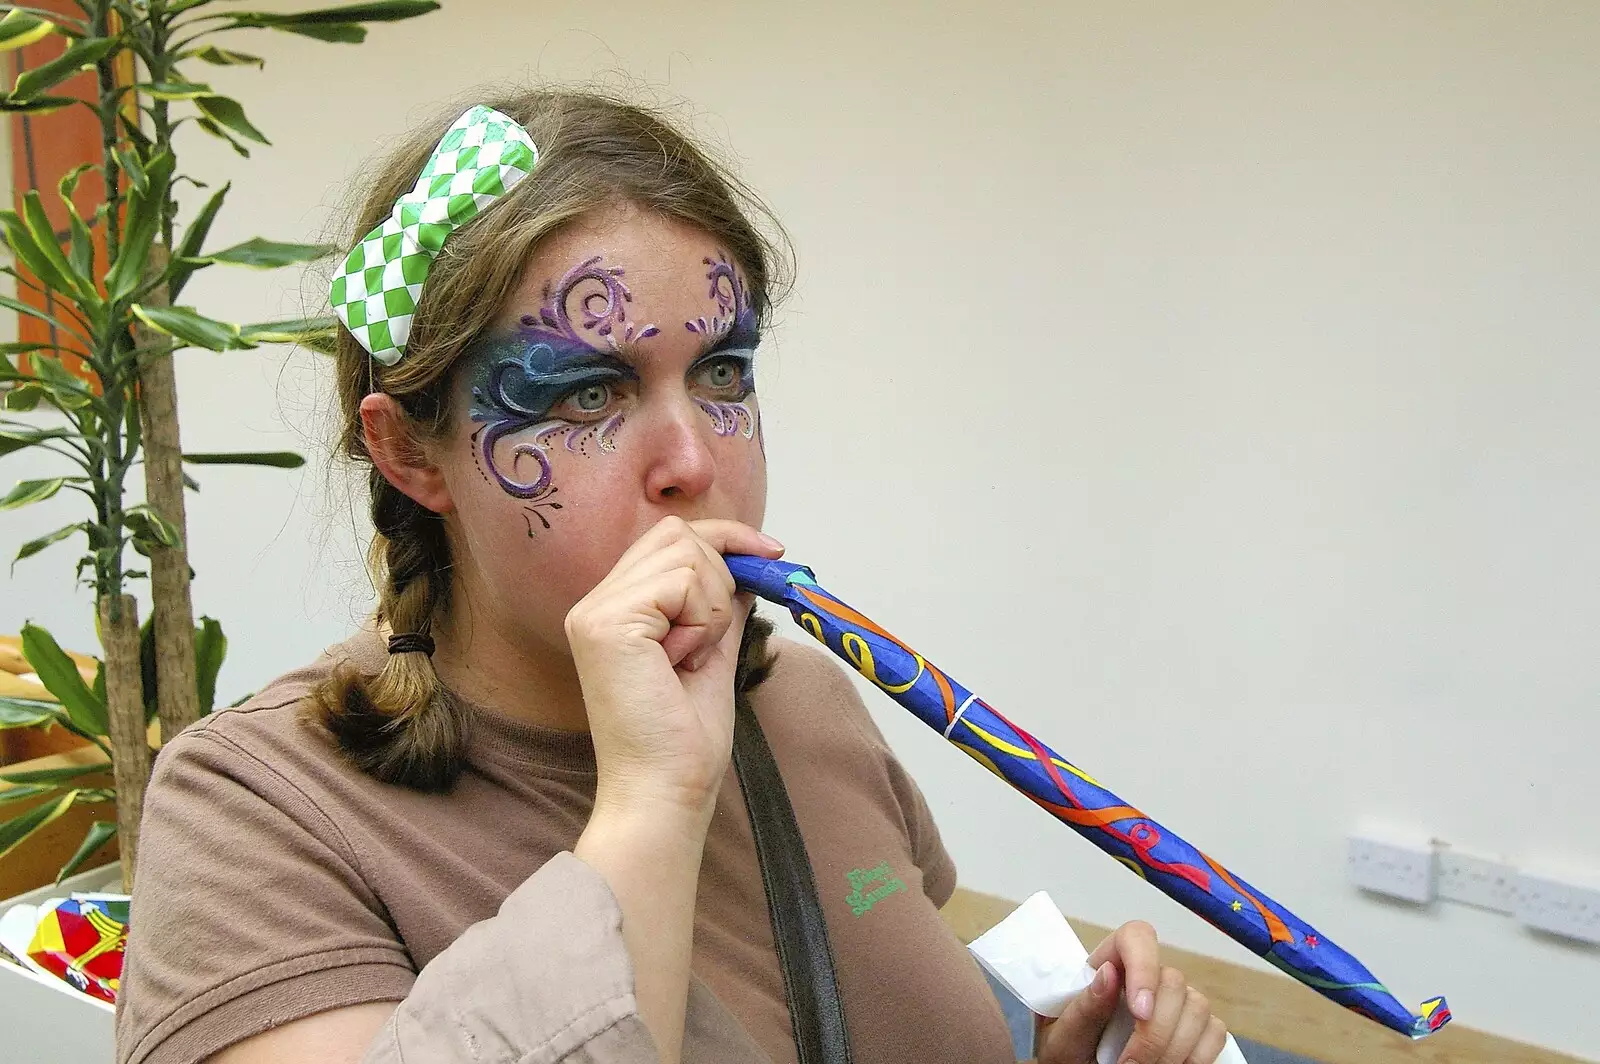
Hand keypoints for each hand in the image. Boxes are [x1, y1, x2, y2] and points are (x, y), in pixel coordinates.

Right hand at [565, 516, 782, 813]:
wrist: (665, 791)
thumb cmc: (684, 739)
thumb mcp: (712, 651)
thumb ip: (720, 603)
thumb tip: (748, 562)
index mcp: (615, 609)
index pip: (671, 537)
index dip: (726, 537)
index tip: (771, 553)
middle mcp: (595, 603)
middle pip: (678, 534)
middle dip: (720, 576)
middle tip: (711, 640)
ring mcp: (596, 610)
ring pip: (686, 554)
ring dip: (712, 607)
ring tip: (689, 658)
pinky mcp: (607, 623)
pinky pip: (683, 584)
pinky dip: (702, 622)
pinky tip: (682, 662)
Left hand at [1036, 921, 1228, 1063]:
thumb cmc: (1068, 1054)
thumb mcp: (1063, 1035)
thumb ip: (1083, 1008)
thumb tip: (1107, 973)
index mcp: (1107, 965)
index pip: (1136, 937)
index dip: (1144, 967)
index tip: (1140, 1013)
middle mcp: (1147, 977)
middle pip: (1172, 981)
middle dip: (1156, 1032)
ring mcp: (1175, 1001)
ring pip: (1198, 1007)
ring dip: (1175, 1048)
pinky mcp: (1195, 1027)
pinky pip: (1215, 1033)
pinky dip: (1197, 1057)